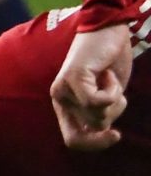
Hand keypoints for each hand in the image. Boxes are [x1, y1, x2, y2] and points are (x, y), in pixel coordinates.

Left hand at [50, 22, 133, 149]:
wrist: (109, 30)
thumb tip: (101, 132)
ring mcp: (64, 88)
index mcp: (66, 106)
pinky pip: (98, 102)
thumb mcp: (109, 95)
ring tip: (107, 76)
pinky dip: (112, 90)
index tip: (116, 135)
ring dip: (115, 97)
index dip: (96, 144)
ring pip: (99, 114)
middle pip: (95, 127)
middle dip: (113, 113)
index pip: (74, 141)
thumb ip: (102, 114)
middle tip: (111, 90)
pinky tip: (106, 72)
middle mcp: (60, 99)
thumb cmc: (110, 63)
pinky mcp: (73, 78)